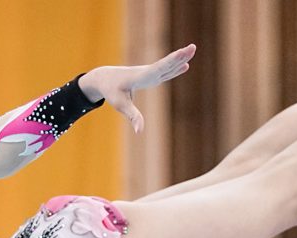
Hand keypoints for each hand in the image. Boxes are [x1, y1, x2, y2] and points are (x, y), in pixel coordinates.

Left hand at [79, 44, 195, 133]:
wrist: (104, 78)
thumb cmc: (111, 91)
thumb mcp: (120, 105)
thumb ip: (132, 116)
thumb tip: (139, 132)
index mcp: (140, 77)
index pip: (158, 69)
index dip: (171, 63)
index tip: (181, 55)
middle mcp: (147, 72)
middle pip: (166, 64)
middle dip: (179, 56)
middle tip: (193, 47)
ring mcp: (149, 73)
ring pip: (167, 66)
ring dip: (180, 58)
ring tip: (192, 49)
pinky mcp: (150, 76)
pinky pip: (165, 71)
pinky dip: (175, 68)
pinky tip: (185, 65)